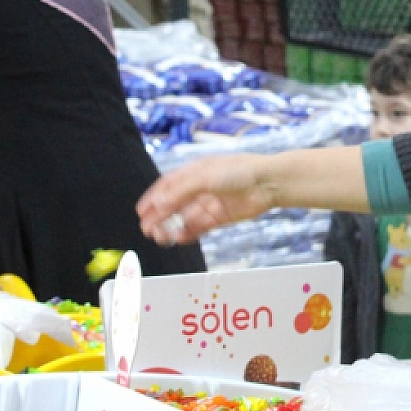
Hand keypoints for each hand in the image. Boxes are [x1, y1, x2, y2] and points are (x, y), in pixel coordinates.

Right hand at [137, 155, 282, 244]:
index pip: (168, 185)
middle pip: (174, 203)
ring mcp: (210, 202)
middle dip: (159, 216)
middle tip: (147, 229)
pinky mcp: (220, 216)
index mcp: (195, 171)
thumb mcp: (205, 177)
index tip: (141, 211)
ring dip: (171, 226)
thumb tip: (159, 203)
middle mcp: (200, 186)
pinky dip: (188, 233)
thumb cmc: (240, 171)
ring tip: (160, 237)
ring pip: (185, 217)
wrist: (269, 183)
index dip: (154, 198)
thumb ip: (181, 191)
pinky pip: (200, 226)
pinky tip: (178, 238)